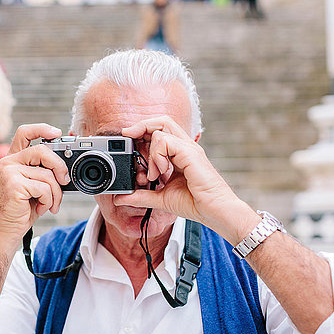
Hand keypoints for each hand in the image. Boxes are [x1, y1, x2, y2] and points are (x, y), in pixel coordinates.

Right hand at [0, 124, 69, 247]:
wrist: (7, 230)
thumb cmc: (23, 209)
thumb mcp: (35, 185)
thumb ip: (44, 171)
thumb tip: (65, 166)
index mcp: (13, 159)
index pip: (24, 132)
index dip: (42, 128)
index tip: (57, 133)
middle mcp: (8, 162)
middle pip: (42, 150)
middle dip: (59, 166)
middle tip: (65, 180)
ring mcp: (9, 172)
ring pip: (47, 174)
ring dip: (56, 193)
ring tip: (50, 204)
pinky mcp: (14, 184)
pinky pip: (44, 188)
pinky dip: (48, 201)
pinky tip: (41, 208)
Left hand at [120, 116, 256, 242]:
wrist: (214, 212)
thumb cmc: (194, 204)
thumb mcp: (159, 198)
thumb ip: (140, 195)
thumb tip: (120, 198)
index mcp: (179, 153)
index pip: (159, 130)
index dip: (142, 131)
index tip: (128, 140)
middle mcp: (185, 146)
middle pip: (162, 120)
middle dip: (141, 126)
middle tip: (128, 137)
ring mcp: (189, 148)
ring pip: (161, 129)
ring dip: (150, 151)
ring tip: (153, 173)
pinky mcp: (191, 153)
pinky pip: (166, 142)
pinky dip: (157, 156)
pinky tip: (160, 172)